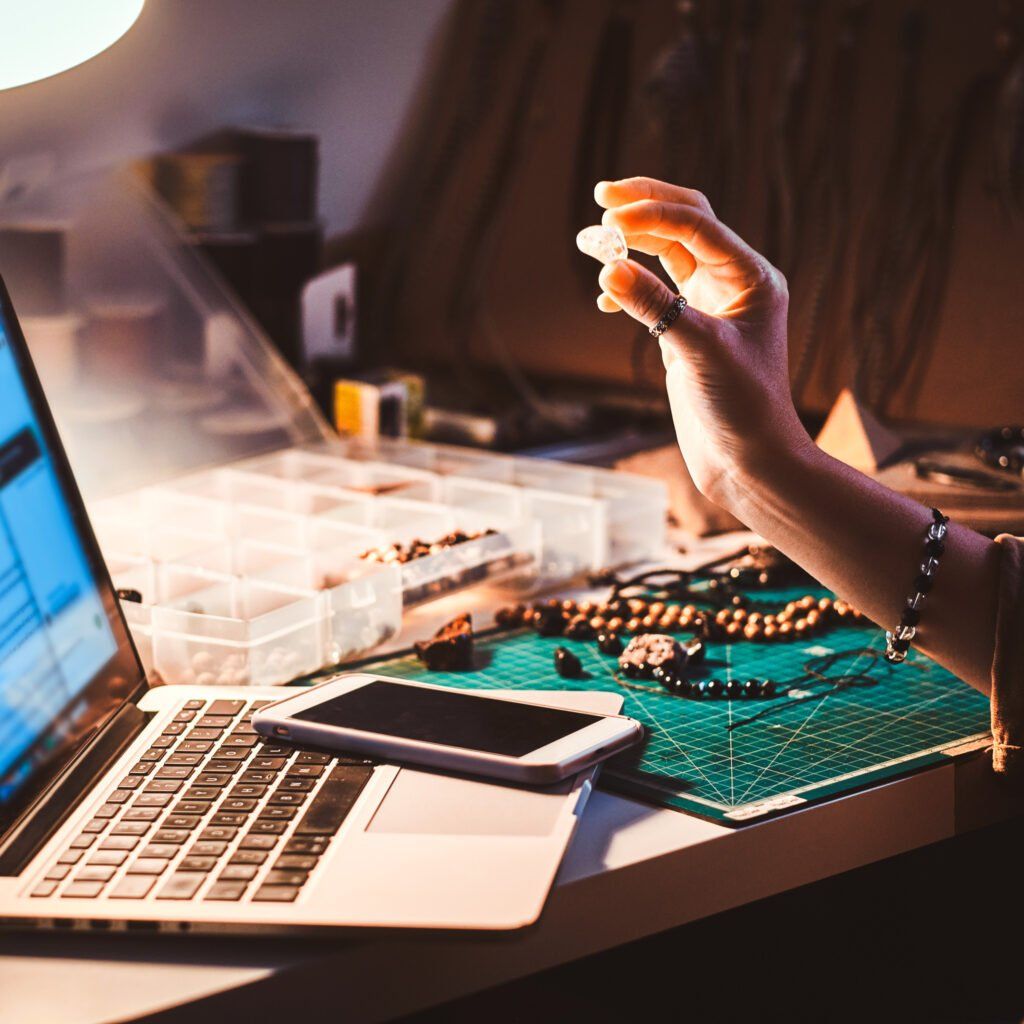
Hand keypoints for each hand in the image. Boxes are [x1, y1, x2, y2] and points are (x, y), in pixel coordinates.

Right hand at [593, 177, 808, 507]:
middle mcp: (732, 284)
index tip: (609, 215)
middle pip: (686, 223)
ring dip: (632, 242)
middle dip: (644, 207)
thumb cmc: (742, 409)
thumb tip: (608, 269)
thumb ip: (655, 307)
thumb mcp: (698, 353)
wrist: (750, 461)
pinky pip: (657, 290)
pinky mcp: (688, 332)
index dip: (652, 214)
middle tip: (601, 195)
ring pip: (669, 254)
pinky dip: (630, 284)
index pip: (697, 225)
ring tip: (593, 238)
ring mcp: (710, 306)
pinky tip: (606, 296)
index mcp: (751, 277)